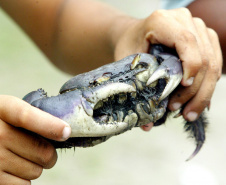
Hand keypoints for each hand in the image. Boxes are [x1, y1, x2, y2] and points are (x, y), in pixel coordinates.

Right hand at [0, 95, 70, 184]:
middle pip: (43, 151)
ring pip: (36, 171)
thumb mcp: (9, 110)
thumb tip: (62, 130)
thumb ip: (31, 115)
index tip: (66, 132)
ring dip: (35, 166)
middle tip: (43, 150)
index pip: (26, 116)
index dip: (49, 125)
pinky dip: (24, 179)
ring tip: (21, 157)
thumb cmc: (2, 124)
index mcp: (3, 110)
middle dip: (49, 154)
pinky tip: (13, 168)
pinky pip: (24, 184)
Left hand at [114, 8, 221, 125]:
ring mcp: (198, 28)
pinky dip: (207, 85)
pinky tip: (196, 103)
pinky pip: (215, 63)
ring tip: (187, 113)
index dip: (190, 67)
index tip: (182, 88)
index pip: (186, 42)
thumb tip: (147, 124)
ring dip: (203, 92)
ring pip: (214, 63)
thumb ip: (137, 87)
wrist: (134, 35)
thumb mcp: (128, 61)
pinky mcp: (205, 39)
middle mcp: (185, 20)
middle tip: (180, 112)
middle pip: (204, 56)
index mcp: (163, 21)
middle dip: (195, 89)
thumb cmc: (129, 46)